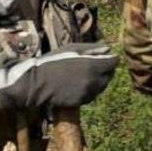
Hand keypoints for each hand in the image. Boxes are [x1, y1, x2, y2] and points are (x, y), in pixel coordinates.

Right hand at [0, 42, 117, 109]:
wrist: (37, 83)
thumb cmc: (53, 61)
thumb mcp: (71, 49)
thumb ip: (92, 48)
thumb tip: (108, 49)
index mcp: (92, 65)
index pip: (114, 62)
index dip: (110, 58)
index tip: (103, 57)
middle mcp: (93, 80)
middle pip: (110, 74)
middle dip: (105, 69)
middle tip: (91, 65)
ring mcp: (88, 92)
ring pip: (103, 85)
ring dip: (99, 79)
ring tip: (83, 74)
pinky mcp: (82, 101)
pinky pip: (93, 94)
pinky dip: (91, 89)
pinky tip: (79, 83)